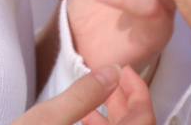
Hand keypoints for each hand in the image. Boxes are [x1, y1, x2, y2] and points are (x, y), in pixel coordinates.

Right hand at [11, 63, 152, 124]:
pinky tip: (83, 120)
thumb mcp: (46, 120)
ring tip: (96, 99)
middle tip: (113, 79)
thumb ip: (82, 96)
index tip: (125, 70)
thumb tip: (112, 73)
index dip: (139, 91)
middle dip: (126, 102)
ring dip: (114, 118)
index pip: (143, 121)